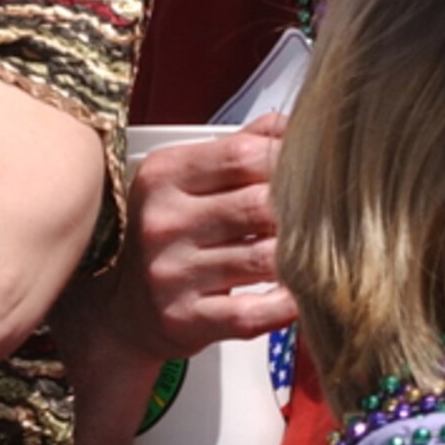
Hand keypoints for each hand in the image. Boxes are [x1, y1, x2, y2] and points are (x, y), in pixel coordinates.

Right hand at [113, 113, 297, 364]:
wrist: (120, 309)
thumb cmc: (164, 236)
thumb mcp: (183, 180)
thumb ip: (235, 148)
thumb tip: (289, 125)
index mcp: (163, 177)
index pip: (242, 155)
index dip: (289, 161)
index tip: (314, 172)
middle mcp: (163, 222)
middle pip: (259, 206)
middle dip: (299, 213)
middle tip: (325, 218)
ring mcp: (172, 274)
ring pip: (264, 259)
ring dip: (299, 258)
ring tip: (315, 255)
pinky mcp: (184, 319)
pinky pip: (253, 313)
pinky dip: (286, 305)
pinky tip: (298, 296)